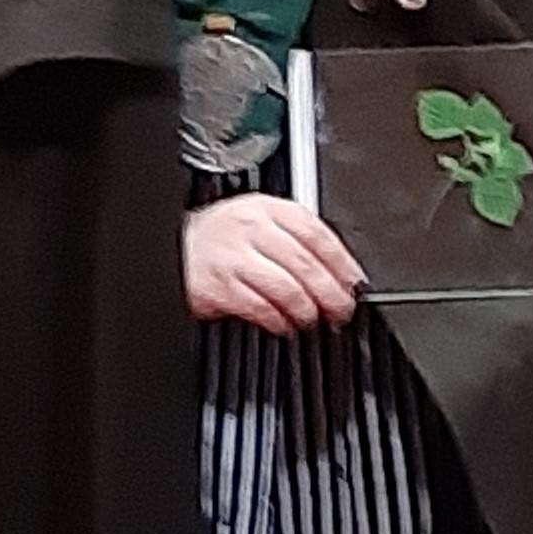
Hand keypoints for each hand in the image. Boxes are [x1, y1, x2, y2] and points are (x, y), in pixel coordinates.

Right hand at [183, 194, 365, 335]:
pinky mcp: (221, 287)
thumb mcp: (258, 219)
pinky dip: (278, 321)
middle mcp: (252, 229)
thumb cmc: (223, 236)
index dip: (341, 262)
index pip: (316, 233)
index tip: (354, 282)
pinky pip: (261, 308)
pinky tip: (284, 324)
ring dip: (307, 309)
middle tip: (342, 309)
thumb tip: (338, 270)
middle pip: (305, 263)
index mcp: (267, 208)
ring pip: (287, 288)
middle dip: (331, 292)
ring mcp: (235, 258)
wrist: (178, 247)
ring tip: (312, 318)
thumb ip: (295, 237)